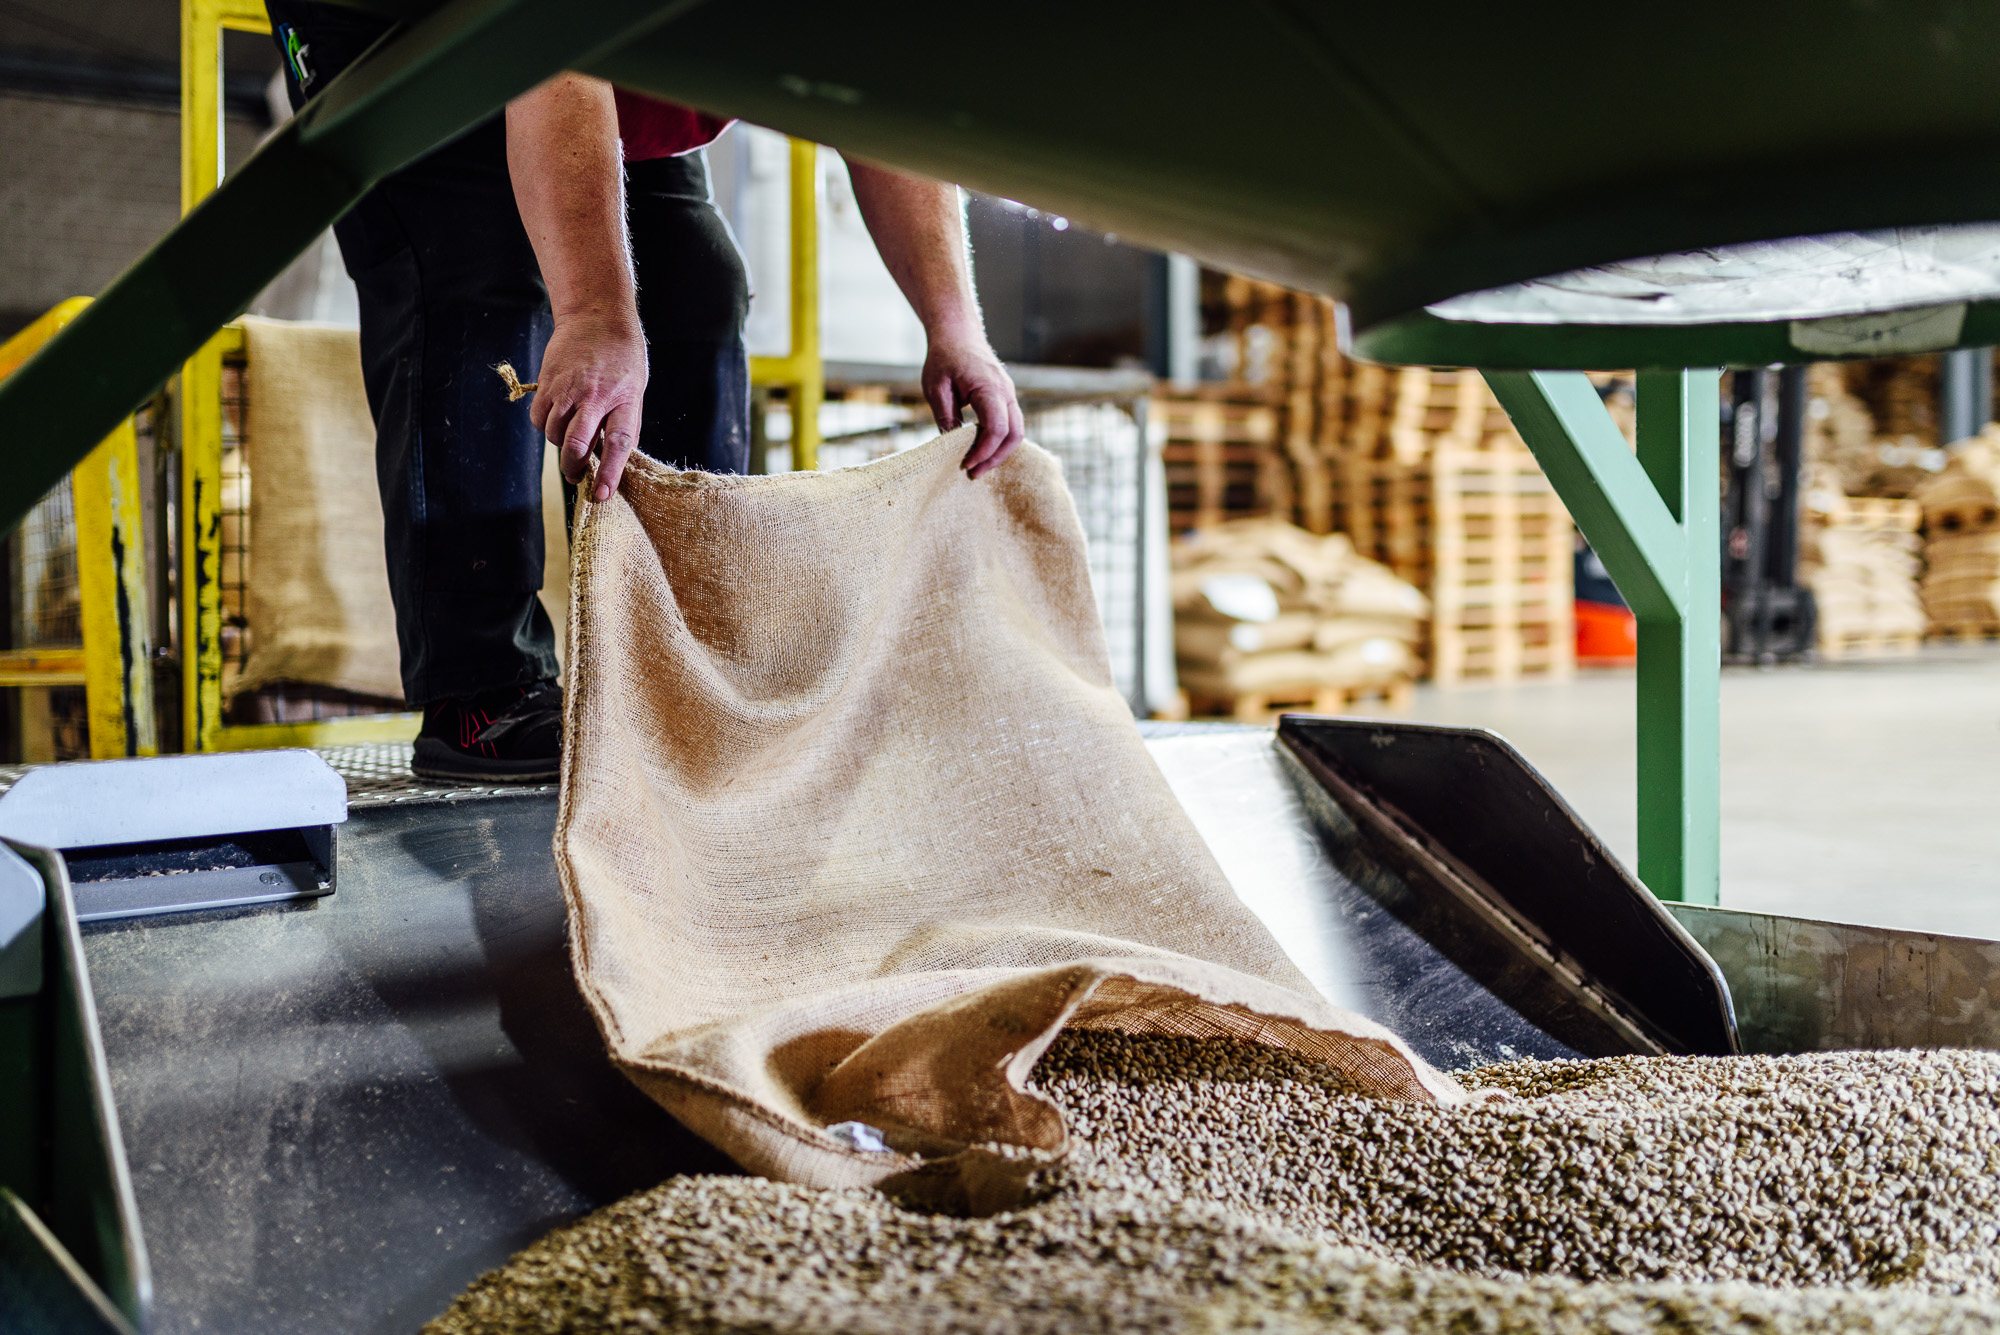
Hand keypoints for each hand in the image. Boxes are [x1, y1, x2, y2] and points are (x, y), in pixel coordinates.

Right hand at [529, 309, 646, 500]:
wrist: (597, 317)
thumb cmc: (622, 358)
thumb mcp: (635, 390)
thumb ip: (623, 423)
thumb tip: (610, 459)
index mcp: (625, 400)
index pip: (619, 443)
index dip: (610, 472)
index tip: (603, 495)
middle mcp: (595, 397)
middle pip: (578, 444)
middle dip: (574, 469)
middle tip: (578, 477)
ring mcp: (568, 389)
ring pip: (555, 435)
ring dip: (562, 446)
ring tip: (573, 436)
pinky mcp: (548, 383)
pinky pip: (539, 420)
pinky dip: (546, 427)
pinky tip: (558, 419)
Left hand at [923, 330, 1022, 478]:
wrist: (957, 332)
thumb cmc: (944, 357)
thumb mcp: (935, 388)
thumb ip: (945, 416)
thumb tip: (952, 446)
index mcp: (989, 388)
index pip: (996, 428)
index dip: (983, 451)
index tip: (965, 464)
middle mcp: (1006, 392)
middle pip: (1015, 435)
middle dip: (995, 458)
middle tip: (973, 473)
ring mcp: (1010, 394)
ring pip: (1017, 432)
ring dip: (999, 452)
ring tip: (977, 466)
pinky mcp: (1006, 397)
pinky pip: (1011, 424)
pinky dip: (999, 441)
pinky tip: (981, 450)